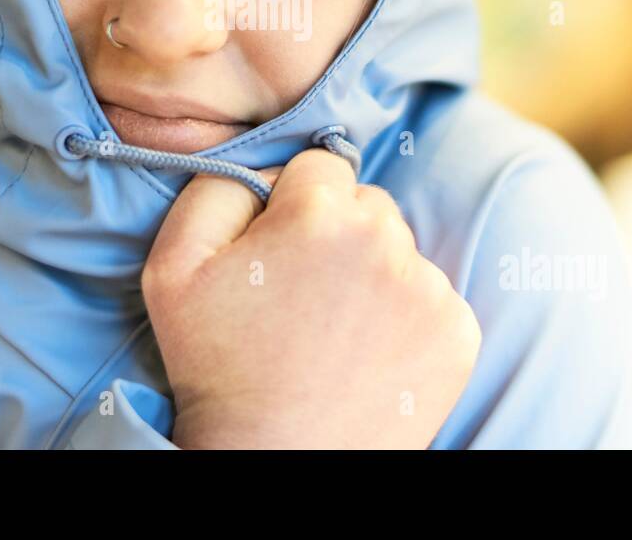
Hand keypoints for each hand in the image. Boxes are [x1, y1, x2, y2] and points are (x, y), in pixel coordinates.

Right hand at [142, 148, 481, 448]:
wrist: (275, 464)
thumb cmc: (216, 367)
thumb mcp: (173, 267)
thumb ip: (215, 187)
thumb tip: (268, 170)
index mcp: (320, 212)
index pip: (318, 167)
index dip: (291, 208)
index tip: (276, 256)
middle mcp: (386, 239)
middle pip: (365, 203)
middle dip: (337, 233)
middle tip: (301, 296)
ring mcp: (430, 288)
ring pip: (399, 249)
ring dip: (372, 272)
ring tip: (332, 330)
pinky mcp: (458, 332)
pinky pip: (433, 295)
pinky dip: (406, 315)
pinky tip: (367, 351)